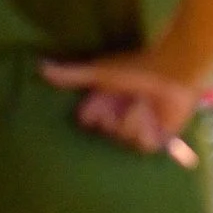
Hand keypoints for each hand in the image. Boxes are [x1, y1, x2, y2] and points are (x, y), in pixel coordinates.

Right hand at [39, 55, 212, 167]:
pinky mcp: (156, 139)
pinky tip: (154, 113)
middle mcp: (116, 119)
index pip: (86, 120)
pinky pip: (142, 145)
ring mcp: (135, 130)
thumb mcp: (100, 72)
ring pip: (123, 137)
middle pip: (104, 131)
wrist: (173, 70)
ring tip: (144, 101)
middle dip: (115, 112)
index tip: (102, 96)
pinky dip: (148, 127)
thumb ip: (72, 74)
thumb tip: (39, 67)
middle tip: (128, 96)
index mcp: (103, 104)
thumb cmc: (137, 67)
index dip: (94, 109)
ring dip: (134, 116)